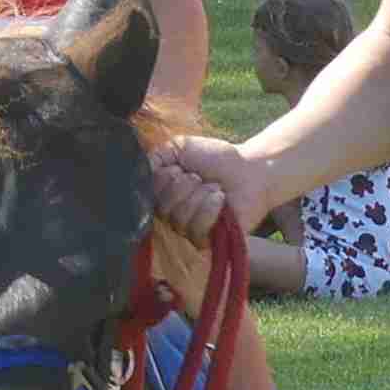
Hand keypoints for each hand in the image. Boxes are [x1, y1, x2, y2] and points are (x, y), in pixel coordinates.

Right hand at [152, 137, 274, 239]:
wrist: (250, 169)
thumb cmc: (216, 159)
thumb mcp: (179, 147)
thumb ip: (155, 157)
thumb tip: (140, 172)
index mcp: (162, 195)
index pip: (146, 197)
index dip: (161, 180)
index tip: (178, 168)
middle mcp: (171, 216)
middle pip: (161, 209)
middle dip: (181, 186)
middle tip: (198, 177)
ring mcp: (189, 231)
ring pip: (179, 218)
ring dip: (199, 195)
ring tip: (214, 187)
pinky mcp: (208, 242)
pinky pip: (197, 231)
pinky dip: (209, 208)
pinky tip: (221, 198)